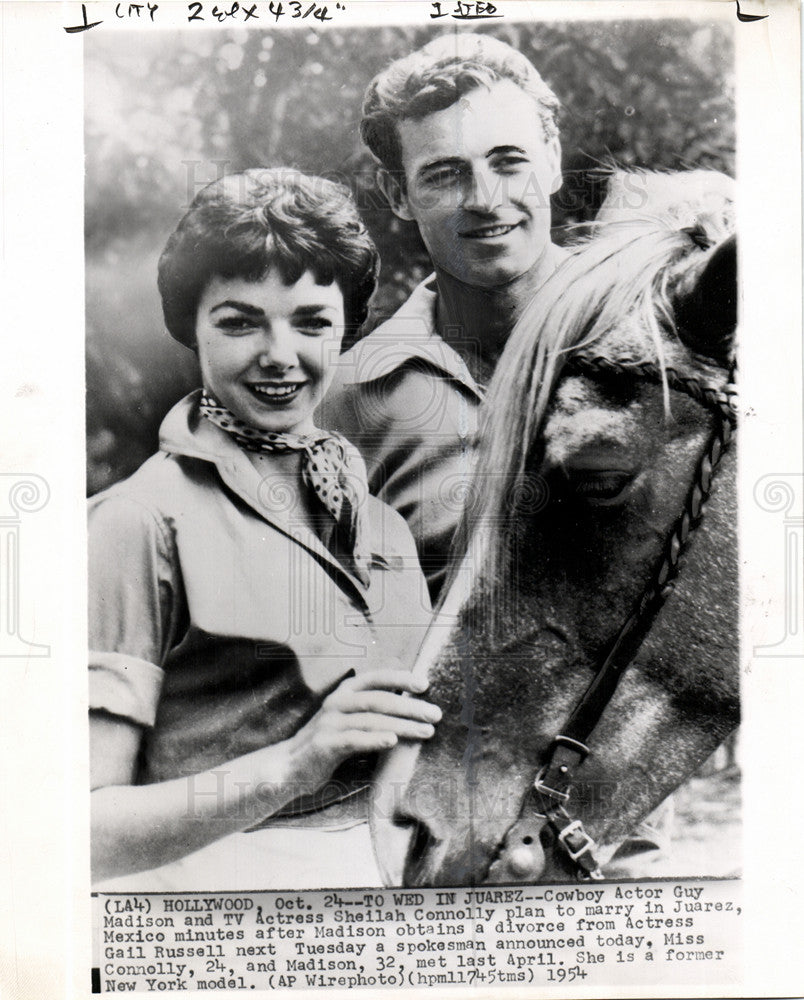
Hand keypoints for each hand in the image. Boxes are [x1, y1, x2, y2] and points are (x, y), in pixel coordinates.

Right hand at [288, 668, 440, 791]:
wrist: (290, 766)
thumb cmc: (328, 742)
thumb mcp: (348, 719)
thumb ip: (371, 710)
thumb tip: (410, 706)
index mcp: (344, 692)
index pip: (375, 678)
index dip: (400, 678)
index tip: (425, 684)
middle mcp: (336, 703)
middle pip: (379, 700)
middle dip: (410, 706)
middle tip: (435, 714)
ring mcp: (329, 723)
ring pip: (371, 720)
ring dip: (402, 725)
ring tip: (426, 732)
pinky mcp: (324, 745)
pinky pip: (353, 739)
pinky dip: (374, 739)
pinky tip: (392, 742)